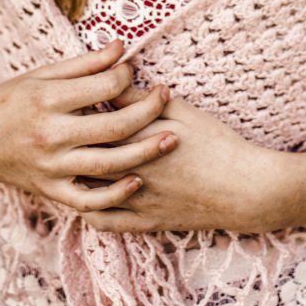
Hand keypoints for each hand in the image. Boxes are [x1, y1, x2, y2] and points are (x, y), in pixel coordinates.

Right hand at [0, 40, 178, 213]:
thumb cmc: (10, 100)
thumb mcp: (42, 75)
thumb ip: (85, 64)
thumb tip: (122, 47)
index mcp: (48, 100)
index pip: (103, 87)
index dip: (126, 76)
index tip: (134, 71)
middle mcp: (51, 135)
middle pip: (114, 127)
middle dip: (148, 110)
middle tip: (166, 96)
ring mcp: (52, 168)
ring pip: (109, 164)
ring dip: (145, 152)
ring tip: (171, 138)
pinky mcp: (51, 191)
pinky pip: (89, 201)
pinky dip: (116, 195)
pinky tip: (137, 180)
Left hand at [80, 89, 280, 233]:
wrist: (243, 187)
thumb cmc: (214, 142)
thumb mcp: (179, 111)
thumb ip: (139, 99)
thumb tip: (110, 83)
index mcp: (134, 140)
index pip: (90, 123)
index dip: (75, 112)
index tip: (69, 102)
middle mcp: (128, 172)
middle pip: (82, 155)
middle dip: (69, 141)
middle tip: (63, 126)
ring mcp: (134, 201)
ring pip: (86, 190)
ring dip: (73, 174)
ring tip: (67, 158)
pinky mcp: (144, 223)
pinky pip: (104, 221)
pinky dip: (88, 209)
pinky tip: (83, 195)